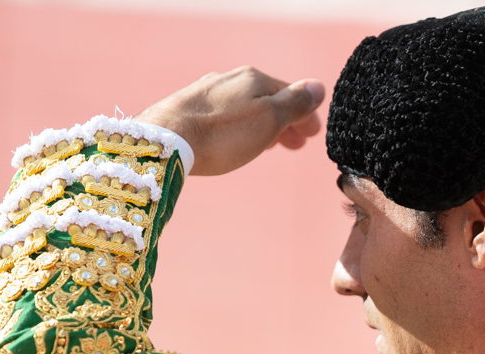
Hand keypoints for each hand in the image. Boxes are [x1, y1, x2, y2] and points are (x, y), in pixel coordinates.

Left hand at [135, 66, 325, 175]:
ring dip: (262, 124)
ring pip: (245, 106)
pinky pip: (225, 114)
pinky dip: (240, 126)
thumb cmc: (223, 134)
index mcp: (255, 79)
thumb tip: (317, 87)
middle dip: (285, 121)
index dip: (305, 114)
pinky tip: (236, 138)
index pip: (291, 93)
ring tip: (270, 144)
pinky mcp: (188, 108)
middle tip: (295, 144)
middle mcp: (230, 79)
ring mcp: (207, 92)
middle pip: (267, 99)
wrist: (167, 140)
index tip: (312, 134)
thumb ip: (294, 103)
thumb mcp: (269, 119)